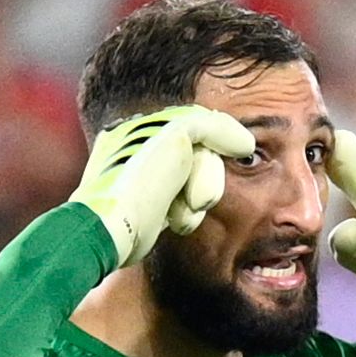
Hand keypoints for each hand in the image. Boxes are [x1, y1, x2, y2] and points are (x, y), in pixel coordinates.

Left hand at [70, 105, 253, 267]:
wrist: (112, 234)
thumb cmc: (138, 184)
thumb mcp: (176, 136)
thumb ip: (210, 126)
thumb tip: (244, 142)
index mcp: (138, 128)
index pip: (196, 122)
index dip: (222, 135)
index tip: (243, 148)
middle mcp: (141, 152)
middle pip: (202, 155)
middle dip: (207, 177)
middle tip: (198, 198)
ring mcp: (148, 182)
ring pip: (198, 184)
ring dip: (198, 201)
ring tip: (179, 214)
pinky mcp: (154, 210)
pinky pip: (187, 207)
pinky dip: (188, 215)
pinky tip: (173, 222)